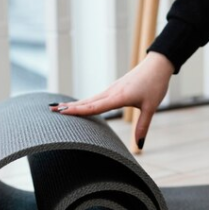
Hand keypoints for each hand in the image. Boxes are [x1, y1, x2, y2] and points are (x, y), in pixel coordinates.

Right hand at [53, 51, 173, 146]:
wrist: (158, 65)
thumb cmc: (155, 84)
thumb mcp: (151, 107)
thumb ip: (143, 126)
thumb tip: (139, 145)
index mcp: (118, 97)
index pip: (94, 106)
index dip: (77, 111)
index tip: (61, 112)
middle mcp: (111, 92)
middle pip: (86, 102)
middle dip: (69, 107)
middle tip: (50, 110)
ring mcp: (111, 89)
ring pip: (90, 99)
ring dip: (74, 104)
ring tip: (59, 108)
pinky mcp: (114, 88)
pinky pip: (96, 97)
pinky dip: (85, 102)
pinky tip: (80, 105)